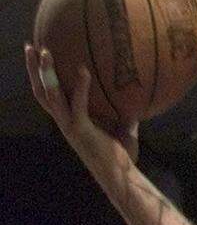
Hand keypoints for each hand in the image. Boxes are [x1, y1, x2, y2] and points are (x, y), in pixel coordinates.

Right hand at [25, 45, 138, 162]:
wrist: (121, 178)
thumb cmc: (122, 157)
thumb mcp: (124, 130)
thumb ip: (126, 115)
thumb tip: (139, 100)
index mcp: (69, 121)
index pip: (48, 96)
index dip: (40, 78)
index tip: (38, 57)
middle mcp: (64, 122)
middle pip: (40, 92)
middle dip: (33, 70)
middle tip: (29, 46)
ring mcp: (70, 126)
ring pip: (50, 95)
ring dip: (46, 73)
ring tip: (46, 51)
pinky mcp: (82, 130)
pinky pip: (78, 105)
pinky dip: (80, 87)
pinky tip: (83, 70)